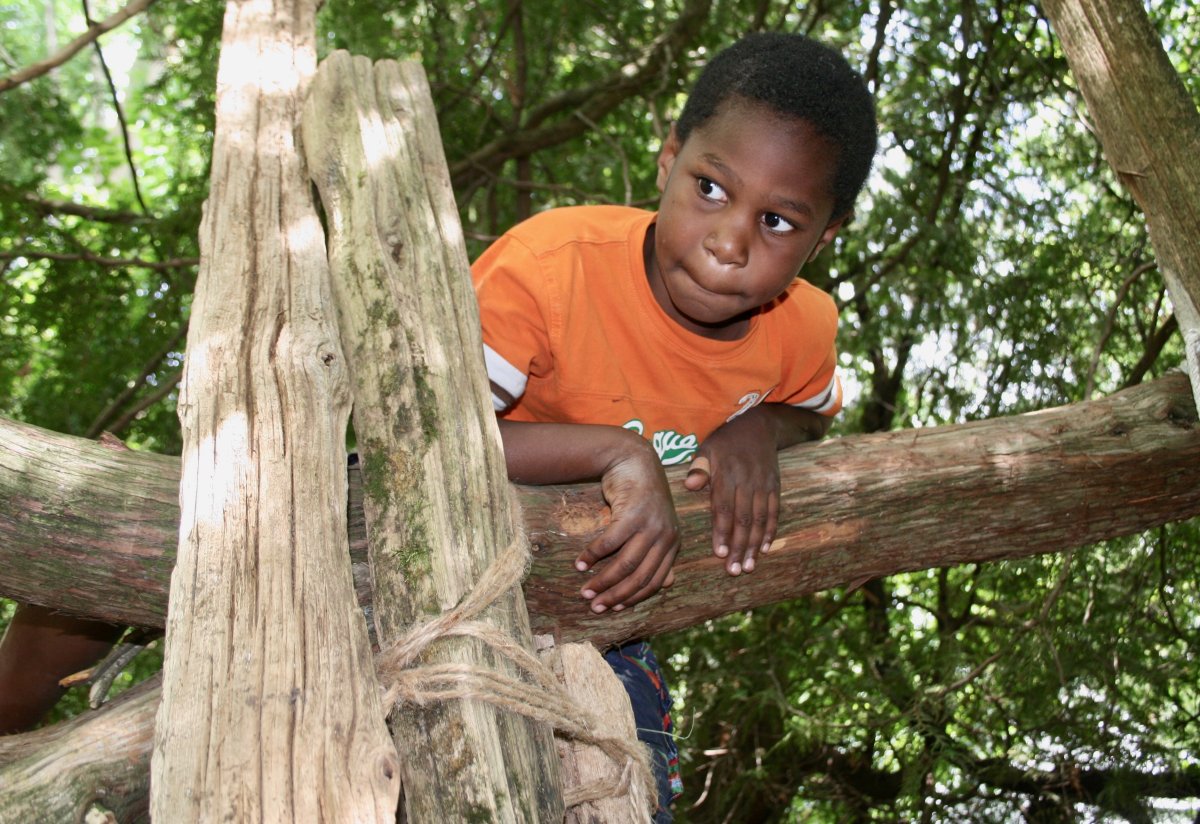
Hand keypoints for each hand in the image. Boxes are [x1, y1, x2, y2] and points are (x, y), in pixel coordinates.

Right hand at [574, 442, 679, 612]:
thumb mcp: (657, 524)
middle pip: (639, 578)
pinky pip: (609, 543)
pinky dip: (593, 556)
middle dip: (615, 596)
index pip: (655, 581)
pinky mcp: (633, 514)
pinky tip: (580, 564)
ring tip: (585, 590)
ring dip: (602, 581)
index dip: (633, 598)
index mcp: (673, 543)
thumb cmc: (641, 494)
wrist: (633, 458)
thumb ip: (661, 553)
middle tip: (594, 605)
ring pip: (625, 565)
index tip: (613, 608)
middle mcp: (666, 536)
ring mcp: (651, 525)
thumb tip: (667, 585)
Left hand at [683, 408, 780, 575]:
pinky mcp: (774, 487)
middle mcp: (747, 482)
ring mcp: (763, 485)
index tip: (719, 553)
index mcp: (727, 475)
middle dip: (739, 547)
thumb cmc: (725, 440)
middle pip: (743, 520)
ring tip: (749, 566)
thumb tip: (690, 485)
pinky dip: (770, 532)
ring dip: (754, 545)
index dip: (722, 532)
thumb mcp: (707, 448)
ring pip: (760, 520)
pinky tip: (765, 549)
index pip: (724, 508)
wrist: (759, 424)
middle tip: (734, 570)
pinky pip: (774, 513)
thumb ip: (699, 468)